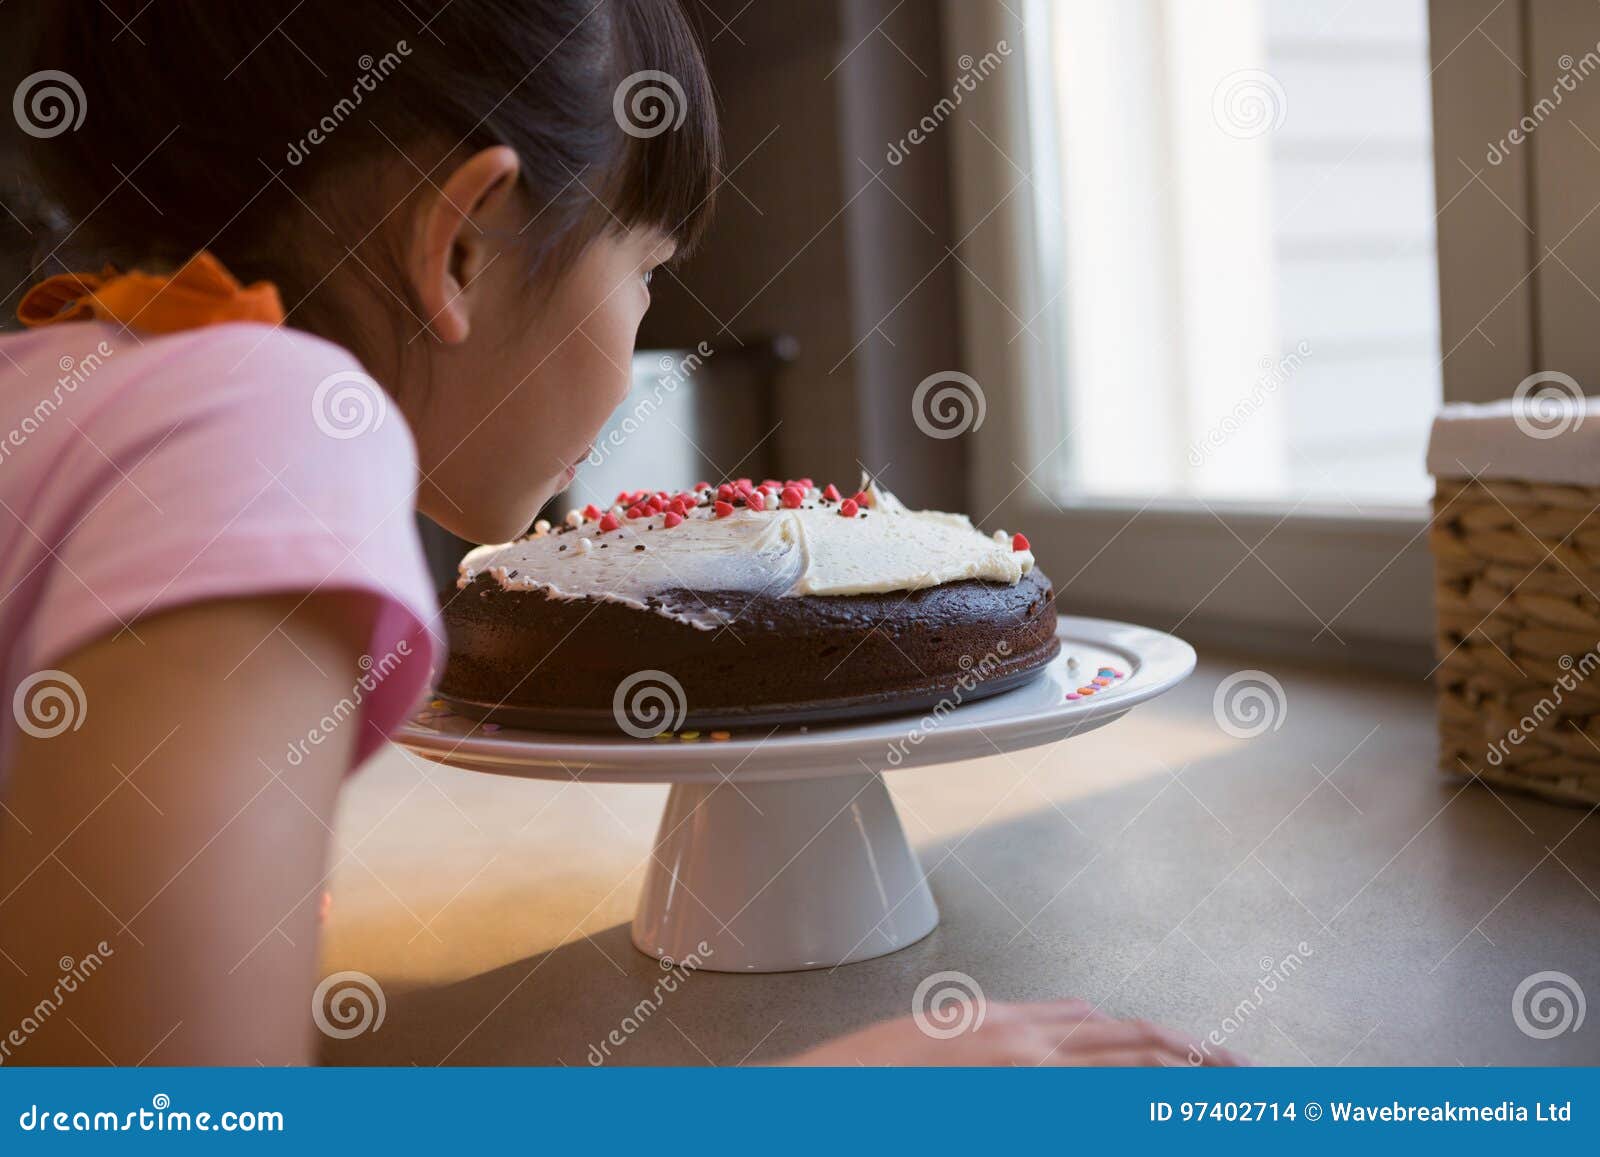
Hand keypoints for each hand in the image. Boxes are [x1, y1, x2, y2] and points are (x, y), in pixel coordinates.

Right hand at [782, 999, 1245, 1066]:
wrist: (821, 1094)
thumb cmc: (865, 1078)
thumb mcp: (932, 1042)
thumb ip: (986, 1039)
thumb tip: (1030, 1046)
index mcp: (998, 1024)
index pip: (1095, 1022)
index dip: (1148, 1036)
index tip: (1187, 1049)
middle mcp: (1018, 1042)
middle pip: (1123, 1039)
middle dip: (1185, 1053)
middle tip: (1235, 1069)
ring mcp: (1019, 1075)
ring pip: (1118, 1069)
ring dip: (1172, 1075)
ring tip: (1223, 1088)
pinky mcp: (1008, 1103)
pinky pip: (1087, 1100)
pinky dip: (1126, 1100)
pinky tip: (1159, 1107)